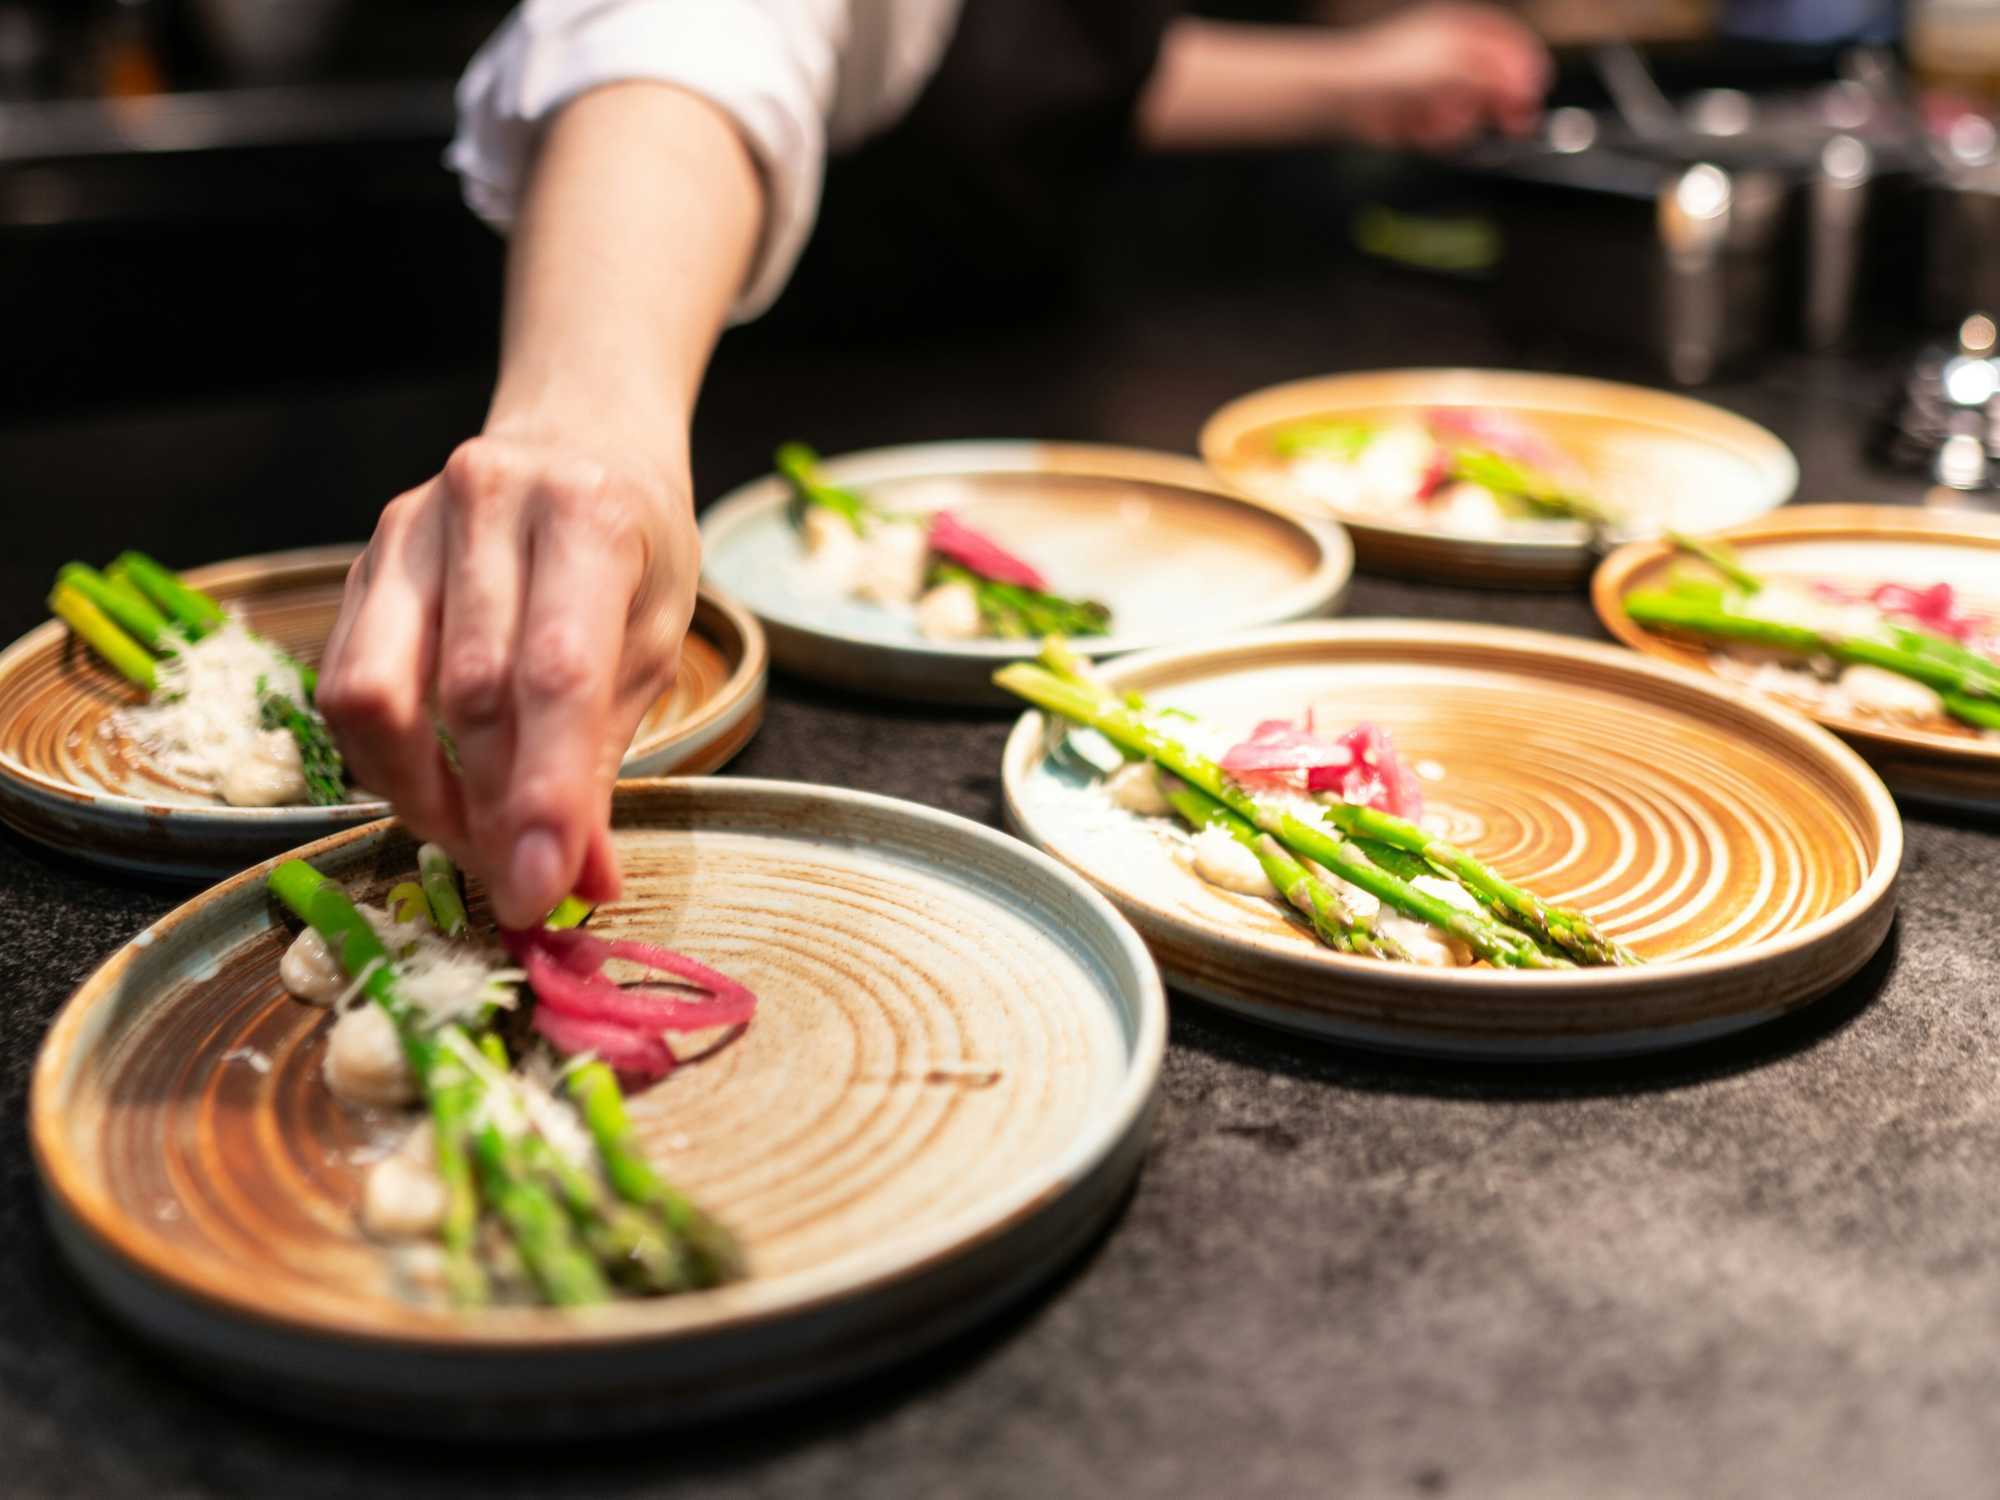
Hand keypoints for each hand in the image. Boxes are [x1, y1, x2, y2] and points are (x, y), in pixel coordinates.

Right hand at [318, 428, 696, 927]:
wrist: (578, 438)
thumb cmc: (633, 548)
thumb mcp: (655, 639)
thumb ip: (607, 758)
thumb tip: (580, 884)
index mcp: (589, 514)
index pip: (557, 674)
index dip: (544, 796)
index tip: (541, 890)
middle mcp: (488, 502)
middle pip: (469, 693)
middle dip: (491, 813)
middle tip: (521, 885)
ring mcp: (409, 525)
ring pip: (379, 693)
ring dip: (424, 796)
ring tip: (476, 840)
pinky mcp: (362, 559)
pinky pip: (346, 683)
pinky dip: (386, 760)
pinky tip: (436, 786)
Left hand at [1332, 3, 1550, 147]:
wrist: (1342, 100)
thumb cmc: (1387, 71)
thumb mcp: (1449, 67)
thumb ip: (1492, 75)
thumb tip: (1527, 83)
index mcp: (1461, 30)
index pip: (1511, 45)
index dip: (1528, 69)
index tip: (1536, 94)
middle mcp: (1454, 56)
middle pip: (1499, 83)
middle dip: (1504, 105)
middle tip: (1514, 125)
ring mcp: (1439, 87)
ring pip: (1474, 113)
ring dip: (1458, 122)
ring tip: (1434, 117)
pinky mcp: (1425, 114)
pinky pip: (1447, 131)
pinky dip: (1436, 133)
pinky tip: (1417, 126)